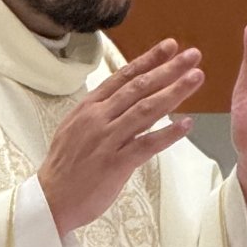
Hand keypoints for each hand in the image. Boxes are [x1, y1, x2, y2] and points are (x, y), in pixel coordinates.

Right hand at [39, 39, 202, 235]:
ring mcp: (107, 139)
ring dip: (174, 92)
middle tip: (193, 56)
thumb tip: (124, 98)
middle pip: (139, 87)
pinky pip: (146, 145)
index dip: (149, 60)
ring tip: (196, 79)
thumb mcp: (76, 127)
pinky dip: (167, 134)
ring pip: (146, 110)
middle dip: (168, 69)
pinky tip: (187, 125)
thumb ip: (100, 111)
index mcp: (89, 107)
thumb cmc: (65, 165)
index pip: (124, 77)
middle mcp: (98, 118)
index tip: (171, 47)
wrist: (50, 199)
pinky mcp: (115, 164)